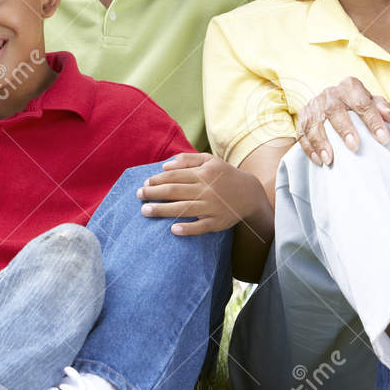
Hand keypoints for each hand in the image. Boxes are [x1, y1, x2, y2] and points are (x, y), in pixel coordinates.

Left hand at [136, 153, 265, 234]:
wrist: (250, 194)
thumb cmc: (225, 176)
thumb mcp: (210, 161)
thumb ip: (187, 160)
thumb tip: (165, 166)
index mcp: (203, 174)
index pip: (174, 176)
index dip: (157, 179)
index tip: (144, 183)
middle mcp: (206, 190)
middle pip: (175, 191)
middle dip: (154, 193)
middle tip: (139, 196)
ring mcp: (212, 207)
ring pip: (184, 209)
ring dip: (163, 210)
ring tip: (145, 211)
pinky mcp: (217, 222)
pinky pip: (201, 227)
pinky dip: (187, 228)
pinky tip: (173, 229)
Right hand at [296, 77, 389, 165]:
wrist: (333, 103)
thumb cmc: (357, 105)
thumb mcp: (372, 102)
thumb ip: (382, 107)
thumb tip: (388, 117)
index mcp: (350, 87)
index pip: (362, 102)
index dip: (373, 120)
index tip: (383, 138)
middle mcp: (330, 94)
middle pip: (334, 109)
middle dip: (344, 128)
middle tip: (354, 146)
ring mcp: (314, 105)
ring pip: (314, 122)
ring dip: (321, 141)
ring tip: (330, 159)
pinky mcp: (303, 118)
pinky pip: (302, 133)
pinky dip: (309, 148)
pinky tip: (319, 160)